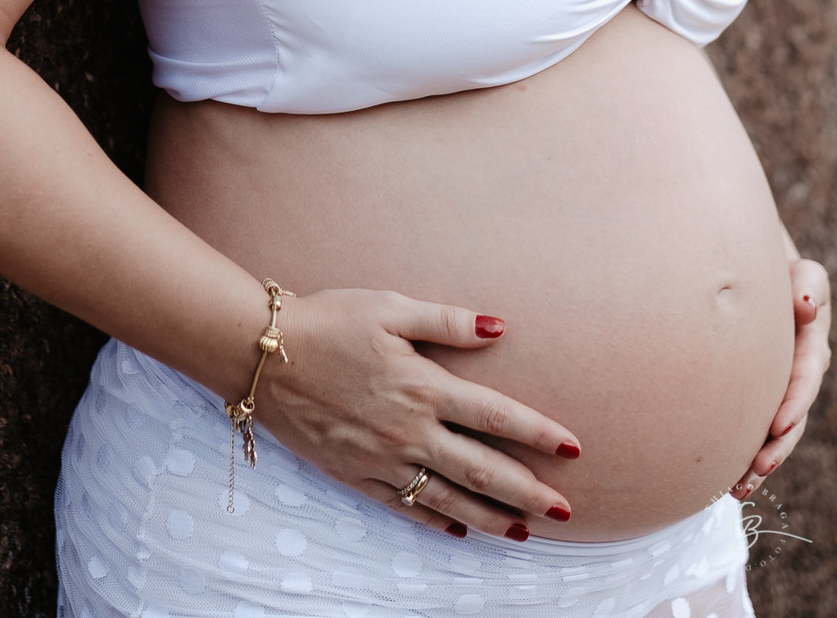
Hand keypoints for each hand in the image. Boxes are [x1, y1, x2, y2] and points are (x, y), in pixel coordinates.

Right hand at [258, 288, 580, 540]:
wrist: (264, 355)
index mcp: (422, 386)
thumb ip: (446, 321)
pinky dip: (436, 522)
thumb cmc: (329, 320)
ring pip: (448, 498)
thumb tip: (499, 329)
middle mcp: (408, 430)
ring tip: (525, 530)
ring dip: (491, 516)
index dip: (537, 433)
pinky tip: (460, 530)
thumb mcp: (388, 307)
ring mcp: (382, 459)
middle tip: (565, 509)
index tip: (573, 449)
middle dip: (527, 491)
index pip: (495, 415)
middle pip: (481, 469)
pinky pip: (405, 507)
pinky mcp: (356, 475)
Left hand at [731, 257, 831, 497]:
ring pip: (773, 433)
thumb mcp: (803, 276)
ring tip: (738, 488)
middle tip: (757, 468)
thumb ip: (808, 289)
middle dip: (776, 446)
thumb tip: (805, 309)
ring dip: (759, 462)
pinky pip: (754, 428)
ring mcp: (780, 389)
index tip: (777, 426)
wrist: (766, 275)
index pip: (804, 377)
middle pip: (791, 418)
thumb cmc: (783, 274)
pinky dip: (743, 452)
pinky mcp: (759, 396)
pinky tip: (727, 478)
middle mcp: (798, 375)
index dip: (794, 402)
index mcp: (811, 347)